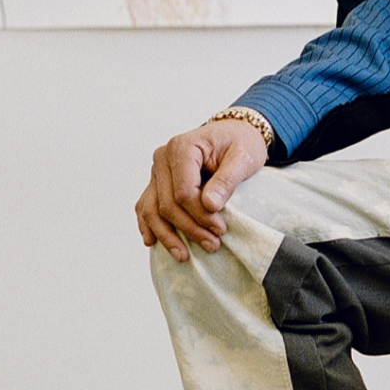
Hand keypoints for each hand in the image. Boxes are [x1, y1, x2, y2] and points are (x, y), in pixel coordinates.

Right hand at [137, 117, 268, 260]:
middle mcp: (163, 158)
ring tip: (184, 255)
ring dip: (167, 235)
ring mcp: (157, 171)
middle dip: (189, 228)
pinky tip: (152, 241)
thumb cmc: (241, 143)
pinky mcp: (157, 182)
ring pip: (151, 209)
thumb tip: (209, 205)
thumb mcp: (243, 158)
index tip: (220, 229)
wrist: (235, 133)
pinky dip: (148, 225)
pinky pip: (145, 206)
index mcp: (182, 148)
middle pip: (167, 204)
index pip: (183, 191)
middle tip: (213, 245)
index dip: (200, 215)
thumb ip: (227, 179)